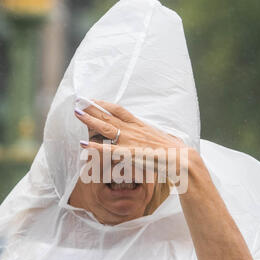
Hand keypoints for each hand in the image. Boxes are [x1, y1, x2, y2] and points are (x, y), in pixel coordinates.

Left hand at [74, 99, 188, 183]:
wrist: (182, 159)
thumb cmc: (174, 152)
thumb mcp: (161, 139)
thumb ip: (151, 137)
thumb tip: (151, 136)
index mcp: (140, 125)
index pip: (119, 110)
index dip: (105, 104)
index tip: (93, 100)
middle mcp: (134, 130)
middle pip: (109, 115)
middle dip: (93, 108)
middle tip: (78, 101)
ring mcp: (131, 141)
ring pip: (106, 128)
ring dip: (90, 120)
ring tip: (77, 114)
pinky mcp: (130, 153)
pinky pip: (109, 149)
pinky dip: (96, 147)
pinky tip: (84, 144)